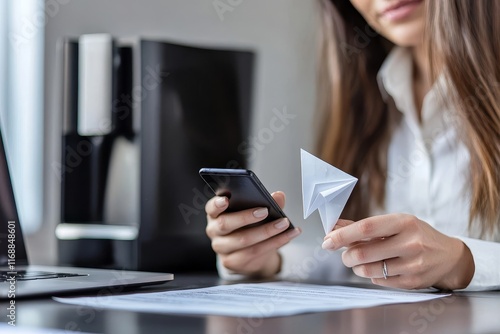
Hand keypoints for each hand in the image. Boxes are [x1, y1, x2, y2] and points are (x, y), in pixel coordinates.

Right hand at [205, 191, 300, 276]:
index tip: (226, 199)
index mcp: (216, 213)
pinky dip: (274, 243)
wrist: (248, 253)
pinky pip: (254, 252)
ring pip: (243, 240)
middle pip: (225, 224)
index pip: (211, 208)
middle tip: (265, 211)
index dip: (217, 204)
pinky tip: (287, 236)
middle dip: (246, 217)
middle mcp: (214, 230)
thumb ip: (266, 201)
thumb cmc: (248, 226)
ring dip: (266, 231)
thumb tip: (279, 195)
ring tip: (284, 224)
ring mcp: (221, 248)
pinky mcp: (231, 262)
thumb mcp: (255, 211)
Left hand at [321, 214, 474, 289]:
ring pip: (367, 270)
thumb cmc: (416, 235)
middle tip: (346, 254)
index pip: (365, 228)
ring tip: (360, 261)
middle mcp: (410, 243)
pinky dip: (372, 275)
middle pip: (362, 253)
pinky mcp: (412, 282)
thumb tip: (335, 226)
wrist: (448, 256)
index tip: (327, 240)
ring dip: (356, 267)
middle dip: (346, 255)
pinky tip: (379, 268)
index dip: (342, 235)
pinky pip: (378, 281)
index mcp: (404, 222)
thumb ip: (365, 226)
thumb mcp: (395, 223)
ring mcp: (412, 265)